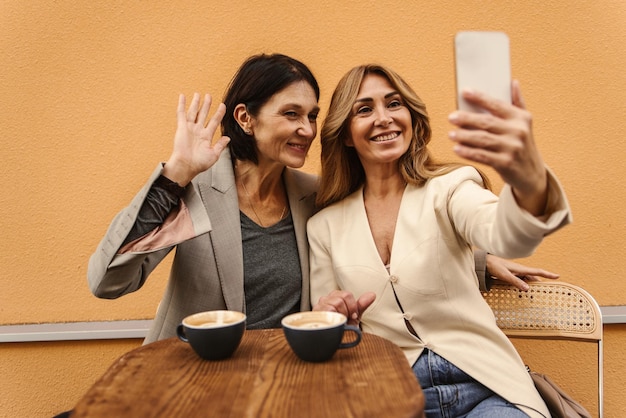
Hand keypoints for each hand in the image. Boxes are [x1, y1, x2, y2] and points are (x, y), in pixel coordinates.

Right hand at [163, 93, 229, 185]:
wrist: (186, 166)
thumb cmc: (199, 163)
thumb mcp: (214, 154)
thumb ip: (220, 145)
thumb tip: (228, 138)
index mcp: (206, 137)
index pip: (214, 122)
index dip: (219, 113)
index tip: (223, 105)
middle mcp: (198, 131)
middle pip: (203, 114)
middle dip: (207, 105)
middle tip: (209, 96)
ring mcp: (190, 128)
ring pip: (194, 112)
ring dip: (196, 103)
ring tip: (198, 94)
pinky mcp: (181, 127)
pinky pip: (181, 114)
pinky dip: (182, 105)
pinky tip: (182, 96)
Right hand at [312, 290, 375, 325]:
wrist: (331, 343)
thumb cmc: (341, 329)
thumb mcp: (353, 317)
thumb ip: (361, 305)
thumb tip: (372, 295)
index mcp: (335, 297)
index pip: (347, 294)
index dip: (353, 306)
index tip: (352, 316)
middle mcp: (326, 299)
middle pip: (343, 296)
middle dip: (348, 310)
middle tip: (345, 319)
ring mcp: (319, 306)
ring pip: (337, 302)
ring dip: (341, 315)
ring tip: (338, 322)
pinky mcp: (315, 313)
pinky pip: (328, 310)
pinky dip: (334, 318)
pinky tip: (333, 323)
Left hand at [448, 81, 547, 215]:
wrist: (532, 173)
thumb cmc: (523, 144)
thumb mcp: (524, 123)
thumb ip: (518, 102)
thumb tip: (513, 82)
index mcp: (520, 118)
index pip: (497, 104)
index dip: (480, 97)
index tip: (465, 92)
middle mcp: (517, 131)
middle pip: (487, 122)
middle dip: (467, 119)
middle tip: (451, 117)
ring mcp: (512, 148)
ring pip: (483, 139)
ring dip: (464, 136)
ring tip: (451, 134)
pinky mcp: (505, 163)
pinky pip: (482, 156)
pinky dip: (468, 152)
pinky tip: (457, 148)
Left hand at [486, 254, 558, 290]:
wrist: (484, 262)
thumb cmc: (494, 266)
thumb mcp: (504, 275)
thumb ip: (515, 282)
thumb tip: (527, 289)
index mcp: (521, 269)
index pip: (537, 272)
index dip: (547, 274)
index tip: (557, 276)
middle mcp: (520, 270)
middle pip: (533, 278)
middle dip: (540, 285)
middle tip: (547, 292)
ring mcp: (515, 273)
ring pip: (526, 281)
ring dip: (530, 287)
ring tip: (535, 296)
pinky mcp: (511, 276)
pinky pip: (520, 282)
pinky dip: (522, 287)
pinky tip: (521, 293)